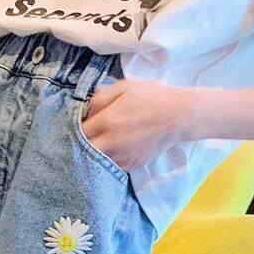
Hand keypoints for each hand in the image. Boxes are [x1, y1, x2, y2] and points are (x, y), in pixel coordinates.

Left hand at [81, 79, 195, 170]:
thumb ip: (99, 98)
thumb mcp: (124, 87)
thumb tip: (85, 111)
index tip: (77, 125)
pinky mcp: (131, 166)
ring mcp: (121, 157)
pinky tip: (113, 150)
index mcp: (106, 121)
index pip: (77, 132)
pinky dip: (108, 160)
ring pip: (95, 161)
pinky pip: (111, 166)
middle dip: (79, 145)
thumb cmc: (152, 97)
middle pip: (82, 151)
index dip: (74, 129)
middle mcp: (111, 143)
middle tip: (84, 137)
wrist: (179, 116)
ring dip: (92, 154)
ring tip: (99, 143)